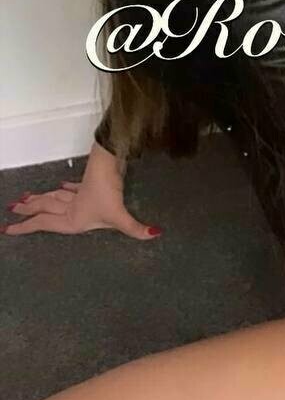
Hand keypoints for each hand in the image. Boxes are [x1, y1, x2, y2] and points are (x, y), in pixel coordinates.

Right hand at [2, 177, 161, 240]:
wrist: (108, 163)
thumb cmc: (107, 190)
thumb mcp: (119, 215)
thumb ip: (135, 228)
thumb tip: (154, 235)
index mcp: (71, 218)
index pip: (43, 223)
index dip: (26, 227)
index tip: (9, 229)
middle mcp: (70, 206)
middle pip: (43, 208)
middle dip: (27, 210)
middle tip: (11, 210)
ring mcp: (78, 194)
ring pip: (54, 197)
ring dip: (41, 198)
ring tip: (26, 198)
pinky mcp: (86, 183)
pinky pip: (72, 187)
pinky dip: (65, 188)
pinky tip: (61, 185)